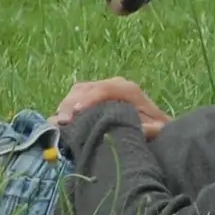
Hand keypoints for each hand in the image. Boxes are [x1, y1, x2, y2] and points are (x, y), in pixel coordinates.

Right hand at [55, 76, 172, 138]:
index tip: (77, 112)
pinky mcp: (94, 95)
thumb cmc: (154, 126)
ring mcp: (103, 88)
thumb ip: (148, 129)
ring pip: (78, 90)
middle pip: (87, 88)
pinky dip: (67, 106)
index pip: (105, 89)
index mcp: (129, 90)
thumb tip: (137, 129)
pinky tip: (60, 120)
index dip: (90, 99)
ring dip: (66, 105)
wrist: (155, 122)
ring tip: (58, 123)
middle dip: (72, 103)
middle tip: (62, 122)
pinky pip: (77, 95)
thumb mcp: (156, 129)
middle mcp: (115, 84)